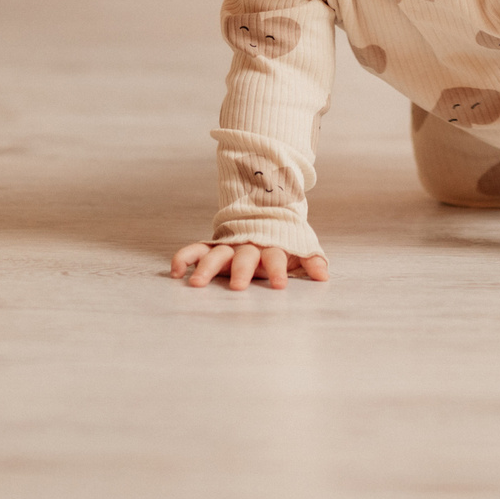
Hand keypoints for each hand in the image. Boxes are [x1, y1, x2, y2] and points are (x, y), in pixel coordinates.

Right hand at [170, 240, 327, 290]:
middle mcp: (248, 245)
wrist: (266, 211)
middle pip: (244, 257)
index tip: (280, 286)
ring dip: (206, 267)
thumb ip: (311, 260)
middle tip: (238, 287)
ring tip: (196, 284)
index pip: (276, 257)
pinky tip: (175, 271)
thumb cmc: (284, 240)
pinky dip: (184, 257)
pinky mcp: (213, 246)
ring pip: (216, 254)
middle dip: (241, 271)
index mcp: (271, 247)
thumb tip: (324, 275)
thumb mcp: (300, 247)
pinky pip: (195, 250)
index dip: (278, 270)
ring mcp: (229, 245)